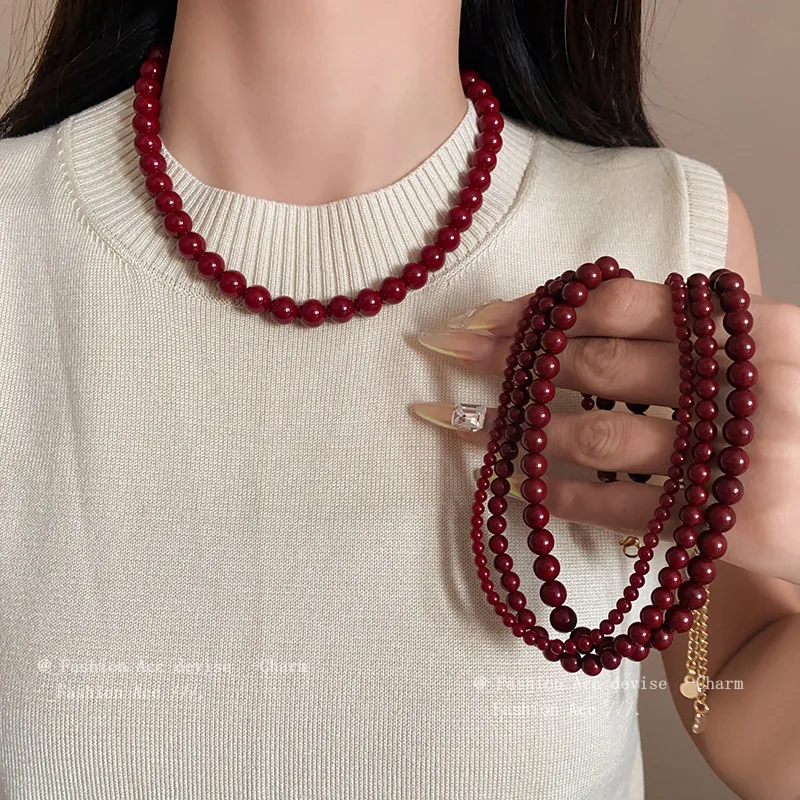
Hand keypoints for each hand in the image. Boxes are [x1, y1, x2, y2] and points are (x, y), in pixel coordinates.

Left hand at [410, 277, 799, 584]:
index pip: (621, 301)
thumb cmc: (798, 420)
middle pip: (595, 363)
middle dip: (509, 360)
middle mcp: (746, 383)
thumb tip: (565, 323)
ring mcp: (740, 456)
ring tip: (463, 426)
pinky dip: (562, 498)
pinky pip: (623, 508)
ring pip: (596, 434)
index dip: (540, 308)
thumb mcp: (758, 359)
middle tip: (444, 356)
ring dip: (519, 431)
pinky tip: (521, 488)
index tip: (477, 316)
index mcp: (750, 328)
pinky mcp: (733, 524)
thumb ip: (682, 341)